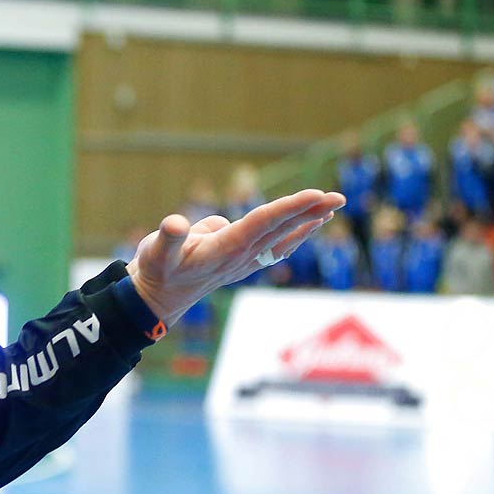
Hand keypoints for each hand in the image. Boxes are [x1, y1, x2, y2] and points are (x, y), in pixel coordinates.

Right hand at [127, 189, 344, 324]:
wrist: (159, 299)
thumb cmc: (156, 271)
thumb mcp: (155, 252)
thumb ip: (167, 238)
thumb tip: (174, 223)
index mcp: (224, 248)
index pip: (263, 222)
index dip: (289, 207)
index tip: (314, 194)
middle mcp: (240, 256)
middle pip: (281, 228)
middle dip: (310, 211)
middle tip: (339, 197)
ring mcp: (244, 261)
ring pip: (283, 237)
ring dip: (308, 222)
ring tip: (332, 207)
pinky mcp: (242, 262)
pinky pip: (276, 246)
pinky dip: (296, 235)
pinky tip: (309, 227)